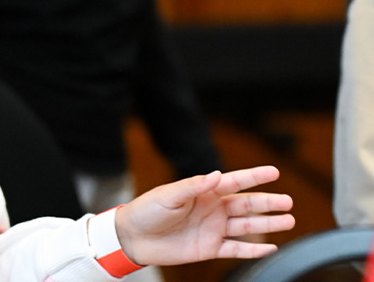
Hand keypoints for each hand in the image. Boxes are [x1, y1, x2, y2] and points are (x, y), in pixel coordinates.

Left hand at [115, 165, 294, 265]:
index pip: (234, 181)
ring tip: (289, 220)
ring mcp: (213, 228)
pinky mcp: (210, 248)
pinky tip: (270, 246)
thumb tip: (217, 175)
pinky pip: (236, 249)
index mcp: (203, 191)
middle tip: (289, 201)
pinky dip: (254, 250)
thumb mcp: (169, 194)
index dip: (254, 177)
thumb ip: (194, 185)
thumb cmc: (147, 210)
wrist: (134, 237)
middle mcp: (212, 208)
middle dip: (268, 202)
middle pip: (246, 204)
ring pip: (246, 225)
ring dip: (267, 223)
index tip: (274, 171)